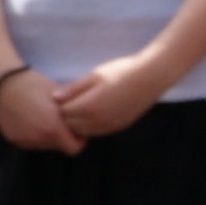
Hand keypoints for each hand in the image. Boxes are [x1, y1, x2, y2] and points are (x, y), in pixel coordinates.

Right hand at [0, 68, 82, 155]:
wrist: (4, 82)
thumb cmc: (35, 84)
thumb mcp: (59, 95)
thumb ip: (72, 112)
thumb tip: (84, 120)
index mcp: (53, 128)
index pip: (74, 149)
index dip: (78, 141)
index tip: (75, 130)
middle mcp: (39, 138)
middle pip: (58, 147)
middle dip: (61, 137)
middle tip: (58, 120)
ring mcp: (24, 140)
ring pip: (43, 145)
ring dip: (46, 136)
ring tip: (41, 118)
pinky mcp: (13, 139)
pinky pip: (29, 142)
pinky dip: (32, 134)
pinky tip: (28, 119)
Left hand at [52, 51, 168, 141]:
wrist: (151, 78)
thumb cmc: (121, 71)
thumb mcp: (94, 75)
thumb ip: (73, 88)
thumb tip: (54, 98)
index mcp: (89, 106)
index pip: (62, 113)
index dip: (59, 104)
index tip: (62, 95)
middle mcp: (98, 121)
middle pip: (70, 126)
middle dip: (66, 116)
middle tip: (70, 101)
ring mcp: (109, 126)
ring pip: (83, 132)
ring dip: (77, 123)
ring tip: (81, 106)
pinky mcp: (118, 127)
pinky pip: (97, 132)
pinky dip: (90, 126)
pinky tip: (93, 112)